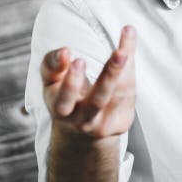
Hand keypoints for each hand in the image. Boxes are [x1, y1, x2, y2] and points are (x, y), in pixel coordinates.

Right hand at [40, 25, 136, 139]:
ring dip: (127, 70)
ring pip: (120, 94)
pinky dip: (129, 68)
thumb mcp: (52, 82)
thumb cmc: (66, 98)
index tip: (79, 59)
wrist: (81, 133)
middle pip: (99, 101)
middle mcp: (84, 121)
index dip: (72, 82)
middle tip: (119, 53)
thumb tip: (64, 51)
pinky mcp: (122, 121)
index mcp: (61, 110)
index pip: (64, 99)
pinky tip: (129, 47)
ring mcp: (105, 123)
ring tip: (125, 50)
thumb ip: (52, 64)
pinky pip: (129, 92)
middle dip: (109, 76)